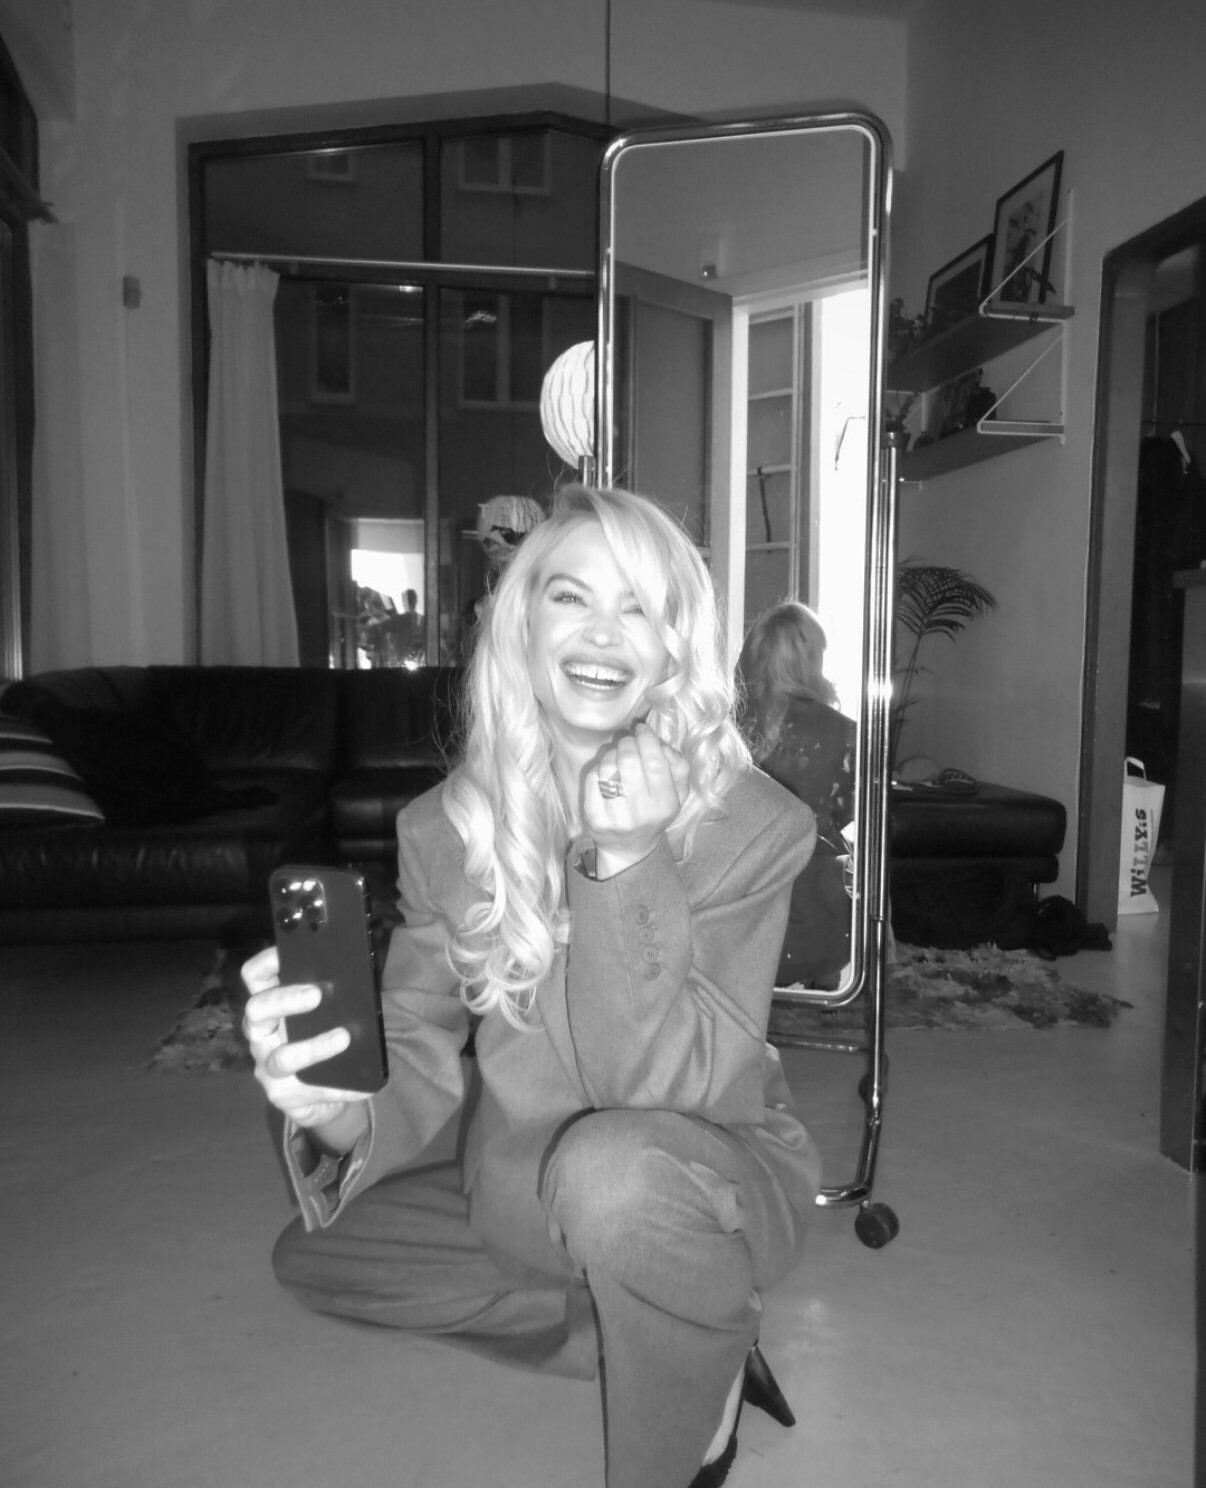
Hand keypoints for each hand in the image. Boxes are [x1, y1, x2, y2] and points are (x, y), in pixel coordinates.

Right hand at [240, 946, 371, 1139]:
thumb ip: (329, 999)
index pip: (255, 978)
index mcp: (270, 1008)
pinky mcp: (282, 1097)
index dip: (265, 963)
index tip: (285, 951)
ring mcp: (267, 1068)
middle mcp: (262, 1035)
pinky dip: (339, 1087)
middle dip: (285, 1000)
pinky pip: (310, 1091)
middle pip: (257, 1011)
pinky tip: (361, 1085)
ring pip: (281, 1057)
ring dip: (314, 1047)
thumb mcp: (323, 1016)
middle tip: (317, 994)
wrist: (318, 1097)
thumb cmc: (321, 1040)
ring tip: (343, 1038)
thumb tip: (357, 979)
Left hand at [583, 722, 690, 877]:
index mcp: (665, 804)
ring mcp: (615, 817)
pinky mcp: (594, 818)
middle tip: (628, 742)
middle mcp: (641, 812)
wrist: (630, 848)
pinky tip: (605, 772)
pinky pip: (592, 778)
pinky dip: (598, 768)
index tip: (642, 730)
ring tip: (617, 757)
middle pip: (629, 759)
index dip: (647, 739)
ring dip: (611, 753)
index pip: (654, 761)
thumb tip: (657, 742)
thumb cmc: (655, 811)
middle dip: (627, 743)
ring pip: (608, 766)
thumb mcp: (678, 792)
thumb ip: (677, 764)